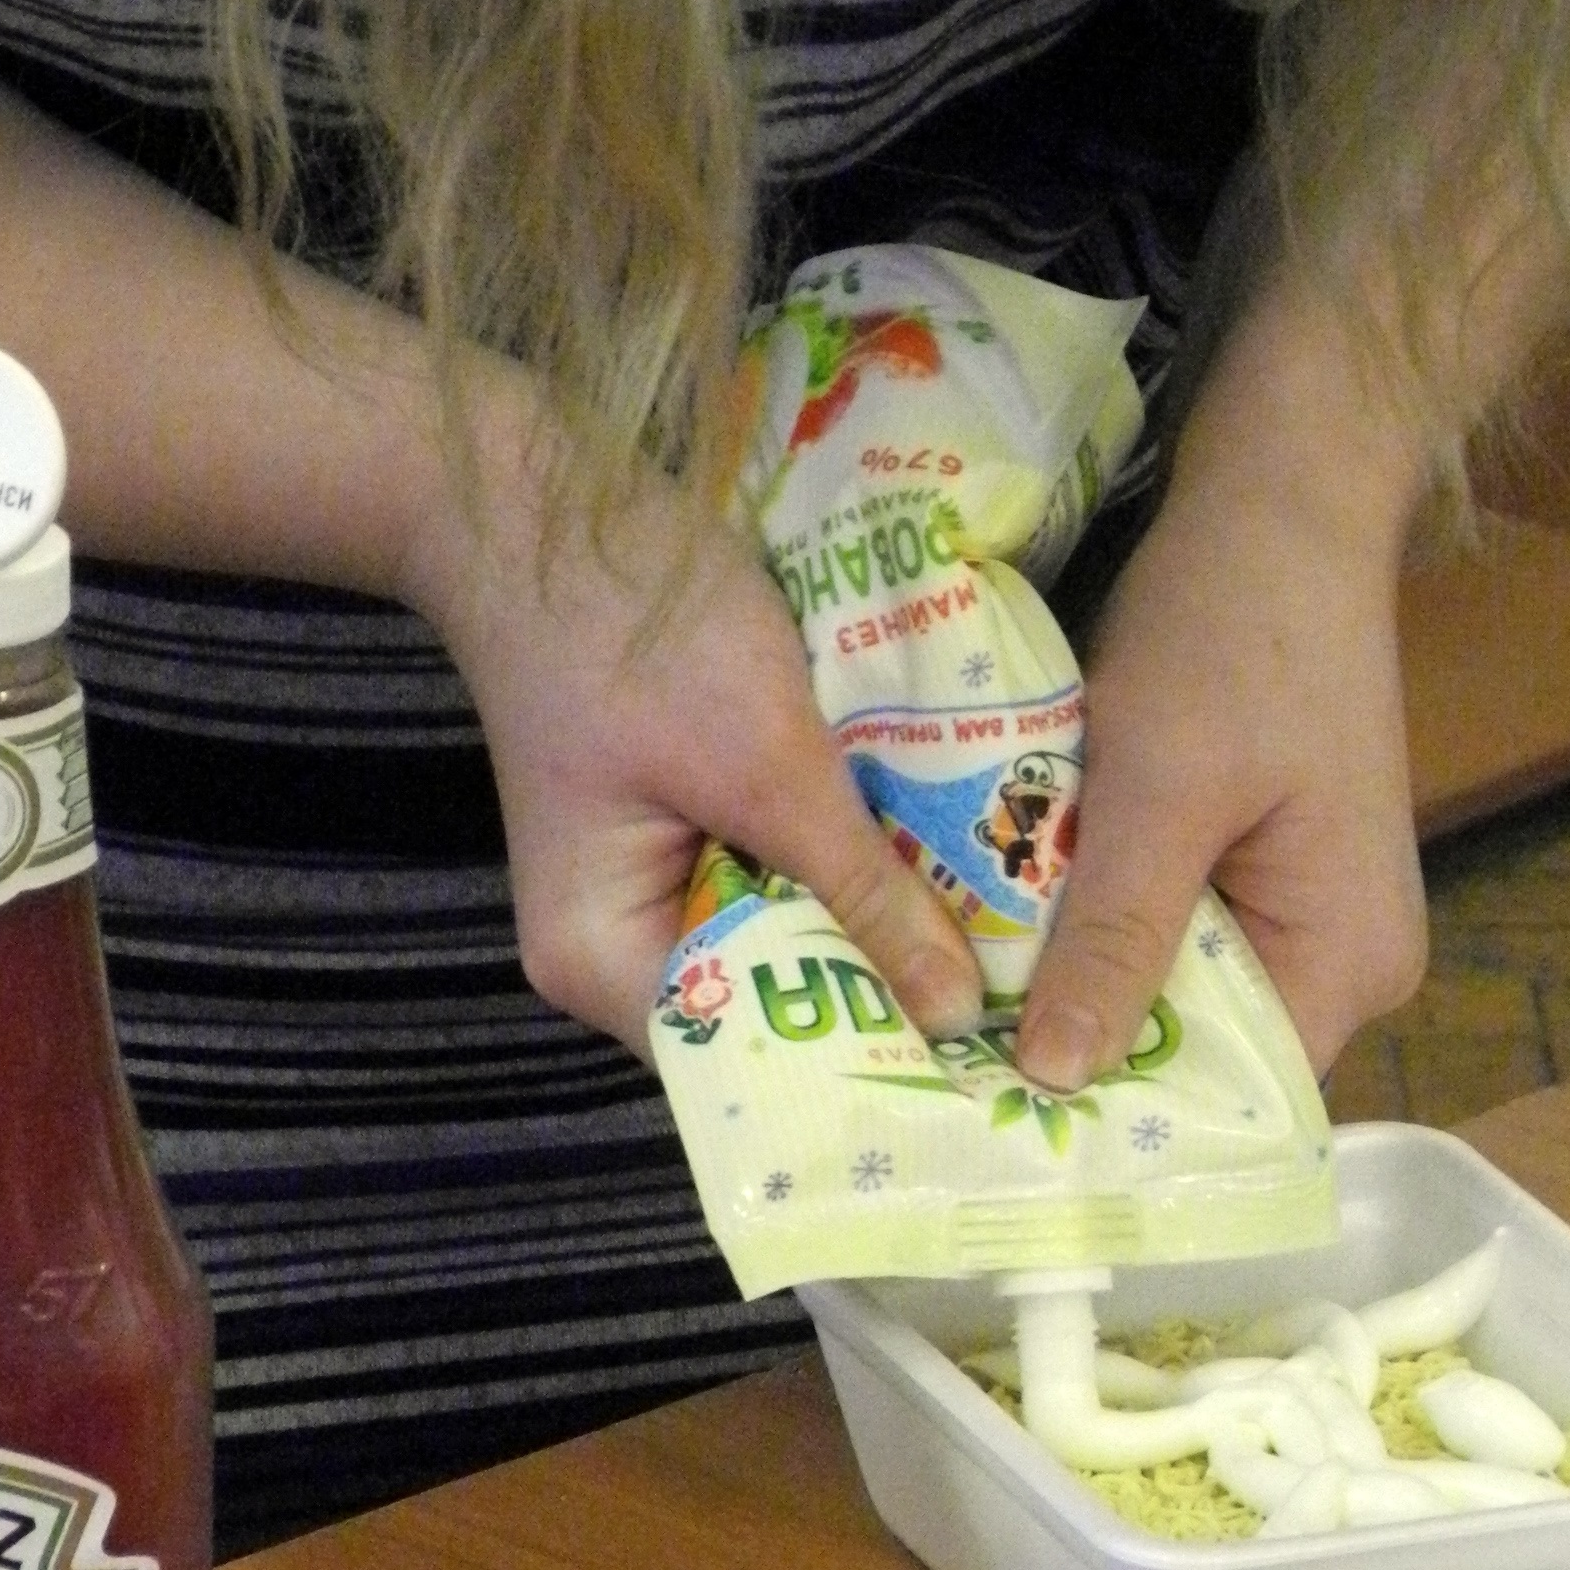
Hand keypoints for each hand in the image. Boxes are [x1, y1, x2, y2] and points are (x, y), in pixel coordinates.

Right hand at [401, 387, 984, 1059]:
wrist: (545, 498)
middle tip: (1024, 1015)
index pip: (750, 1058)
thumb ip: (862, 890)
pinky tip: (949, 865)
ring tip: (1008, 951)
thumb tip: (957, 1012)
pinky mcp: (696, 824)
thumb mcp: (768, 765)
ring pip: (794, 935)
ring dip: (882, 924)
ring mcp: (659, 882)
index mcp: (602, 964)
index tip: (984, 1072)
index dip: (864, 1063)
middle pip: (775, 1004)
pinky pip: (789, 873)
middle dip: (886, 993)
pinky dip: (855, 864)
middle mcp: (621, 947)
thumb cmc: (635, 631)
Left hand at [1014, 285, 1429, 1087]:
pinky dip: (1100, 924)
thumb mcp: (1161, 789)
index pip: (1233, 1101)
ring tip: (962, 1019)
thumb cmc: (1237, 631)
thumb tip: (1056, 1081)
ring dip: (1080, 985)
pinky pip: (1179, 925)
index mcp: (1348, 960)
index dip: (1119, 1126)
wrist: (1288, 495)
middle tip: (948, 1082)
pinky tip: (1011, 929)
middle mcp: (1346, 955)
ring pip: (1179, 988)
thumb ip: (1114, 939)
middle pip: (1205, 1052)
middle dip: (1084, 1058)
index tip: (997, 1140)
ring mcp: (1310, 902)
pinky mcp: (1269, 854)